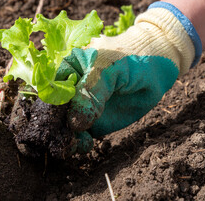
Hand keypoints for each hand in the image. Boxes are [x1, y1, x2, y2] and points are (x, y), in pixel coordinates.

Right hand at [57, 2, 201, 153]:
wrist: (156, 68)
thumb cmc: (131, 59)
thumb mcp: (109, 68)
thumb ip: (90, 91)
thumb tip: (74, 122)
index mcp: (67, 69)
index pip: (49, 90)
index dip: (47, 106)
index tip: (53, 119)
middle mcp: (70, 90)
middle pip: (53, 111)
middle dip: (54, 126)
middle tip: (62, 136)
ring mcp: (82, 107)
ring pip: (65, 126)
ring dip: (65, 138)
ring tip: (75, 143)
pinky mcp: (94, 123)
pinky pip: (80, 136)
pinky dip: (78, 144)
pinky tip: (84, 144)